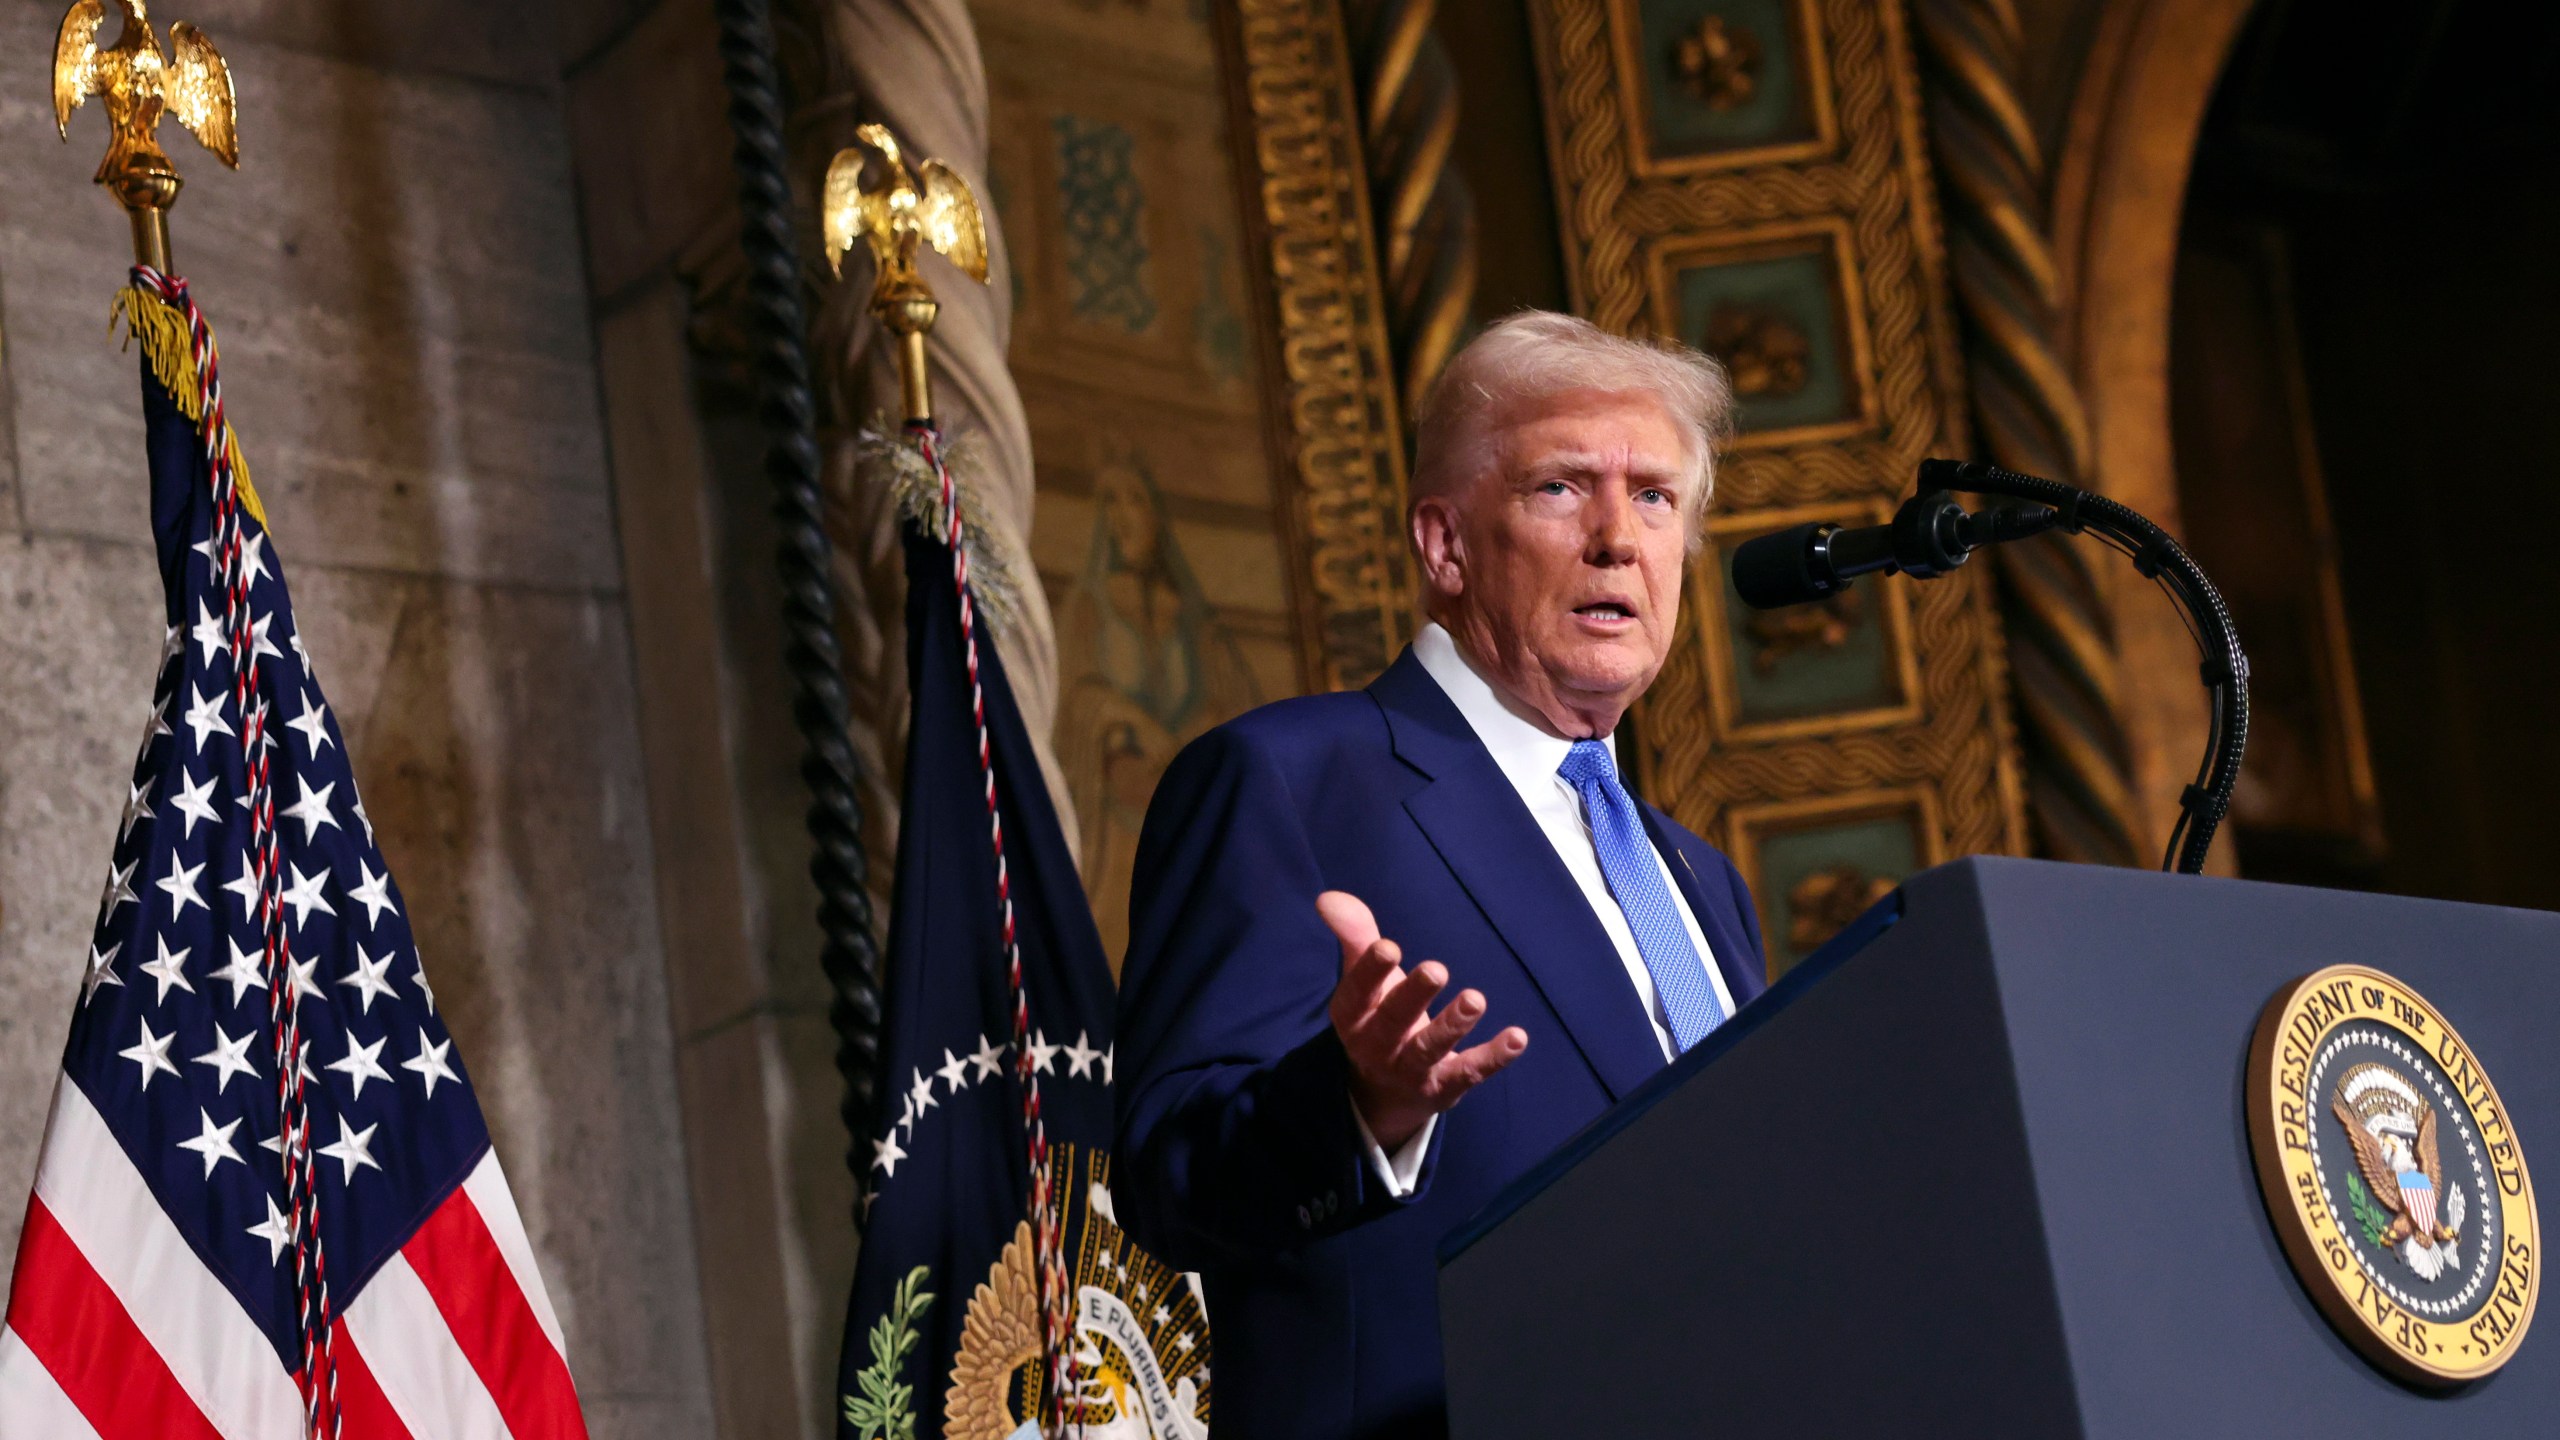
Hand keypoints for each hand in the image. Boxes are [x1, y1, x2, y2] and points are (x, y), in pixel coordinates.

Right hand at [1319, 890, 1527, 1151]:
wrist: (1384, 1094)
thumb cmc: (1377, 1016)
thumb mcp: (1363, 980)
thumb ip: (1354, 936)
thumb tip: (1328, 898)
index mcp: (1353, 1016)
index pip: (1357, 992)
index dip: (1371, 971)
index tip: (1389, 946)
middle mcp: (1377, 1046)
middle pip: (1394, 1020)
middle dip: (1414, 996)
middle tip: (1437, 969)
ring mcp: (1411, 1071)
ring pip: (1430, 1049)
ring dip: (1452, 1025)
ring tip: (1475, 999)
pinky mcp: (1445, 1087)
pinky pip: (1469, 1072)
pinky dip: (1493, 1057)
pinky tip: (1517, 1038)